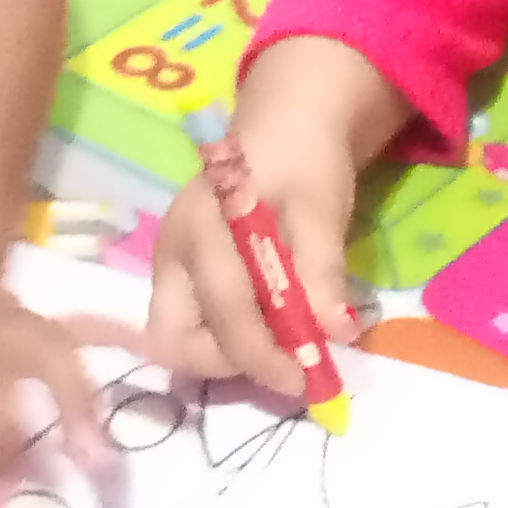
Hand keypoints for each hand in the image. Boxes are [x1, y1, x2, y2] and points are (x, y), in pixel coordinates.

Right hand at [146, 73, 367, 400]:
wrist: (286, 128)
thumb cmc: (302, 163)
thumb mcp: (322, 211)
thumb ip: (324, 272)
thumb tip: (337, 334)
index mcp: (201, 228)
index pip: (223, 310)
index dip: (262, 355)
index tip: (305, 379)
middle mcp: (172, 253)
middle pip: (176, 338)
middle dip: (230, 363)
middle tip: (287, 363)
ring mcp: (171, 266)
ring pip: (178, 339)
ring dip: (228, 356)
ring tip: (282, 347)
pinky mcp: (181, 277)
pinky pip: (190, 327)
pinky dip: (226, 341)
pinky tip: (268, 330)